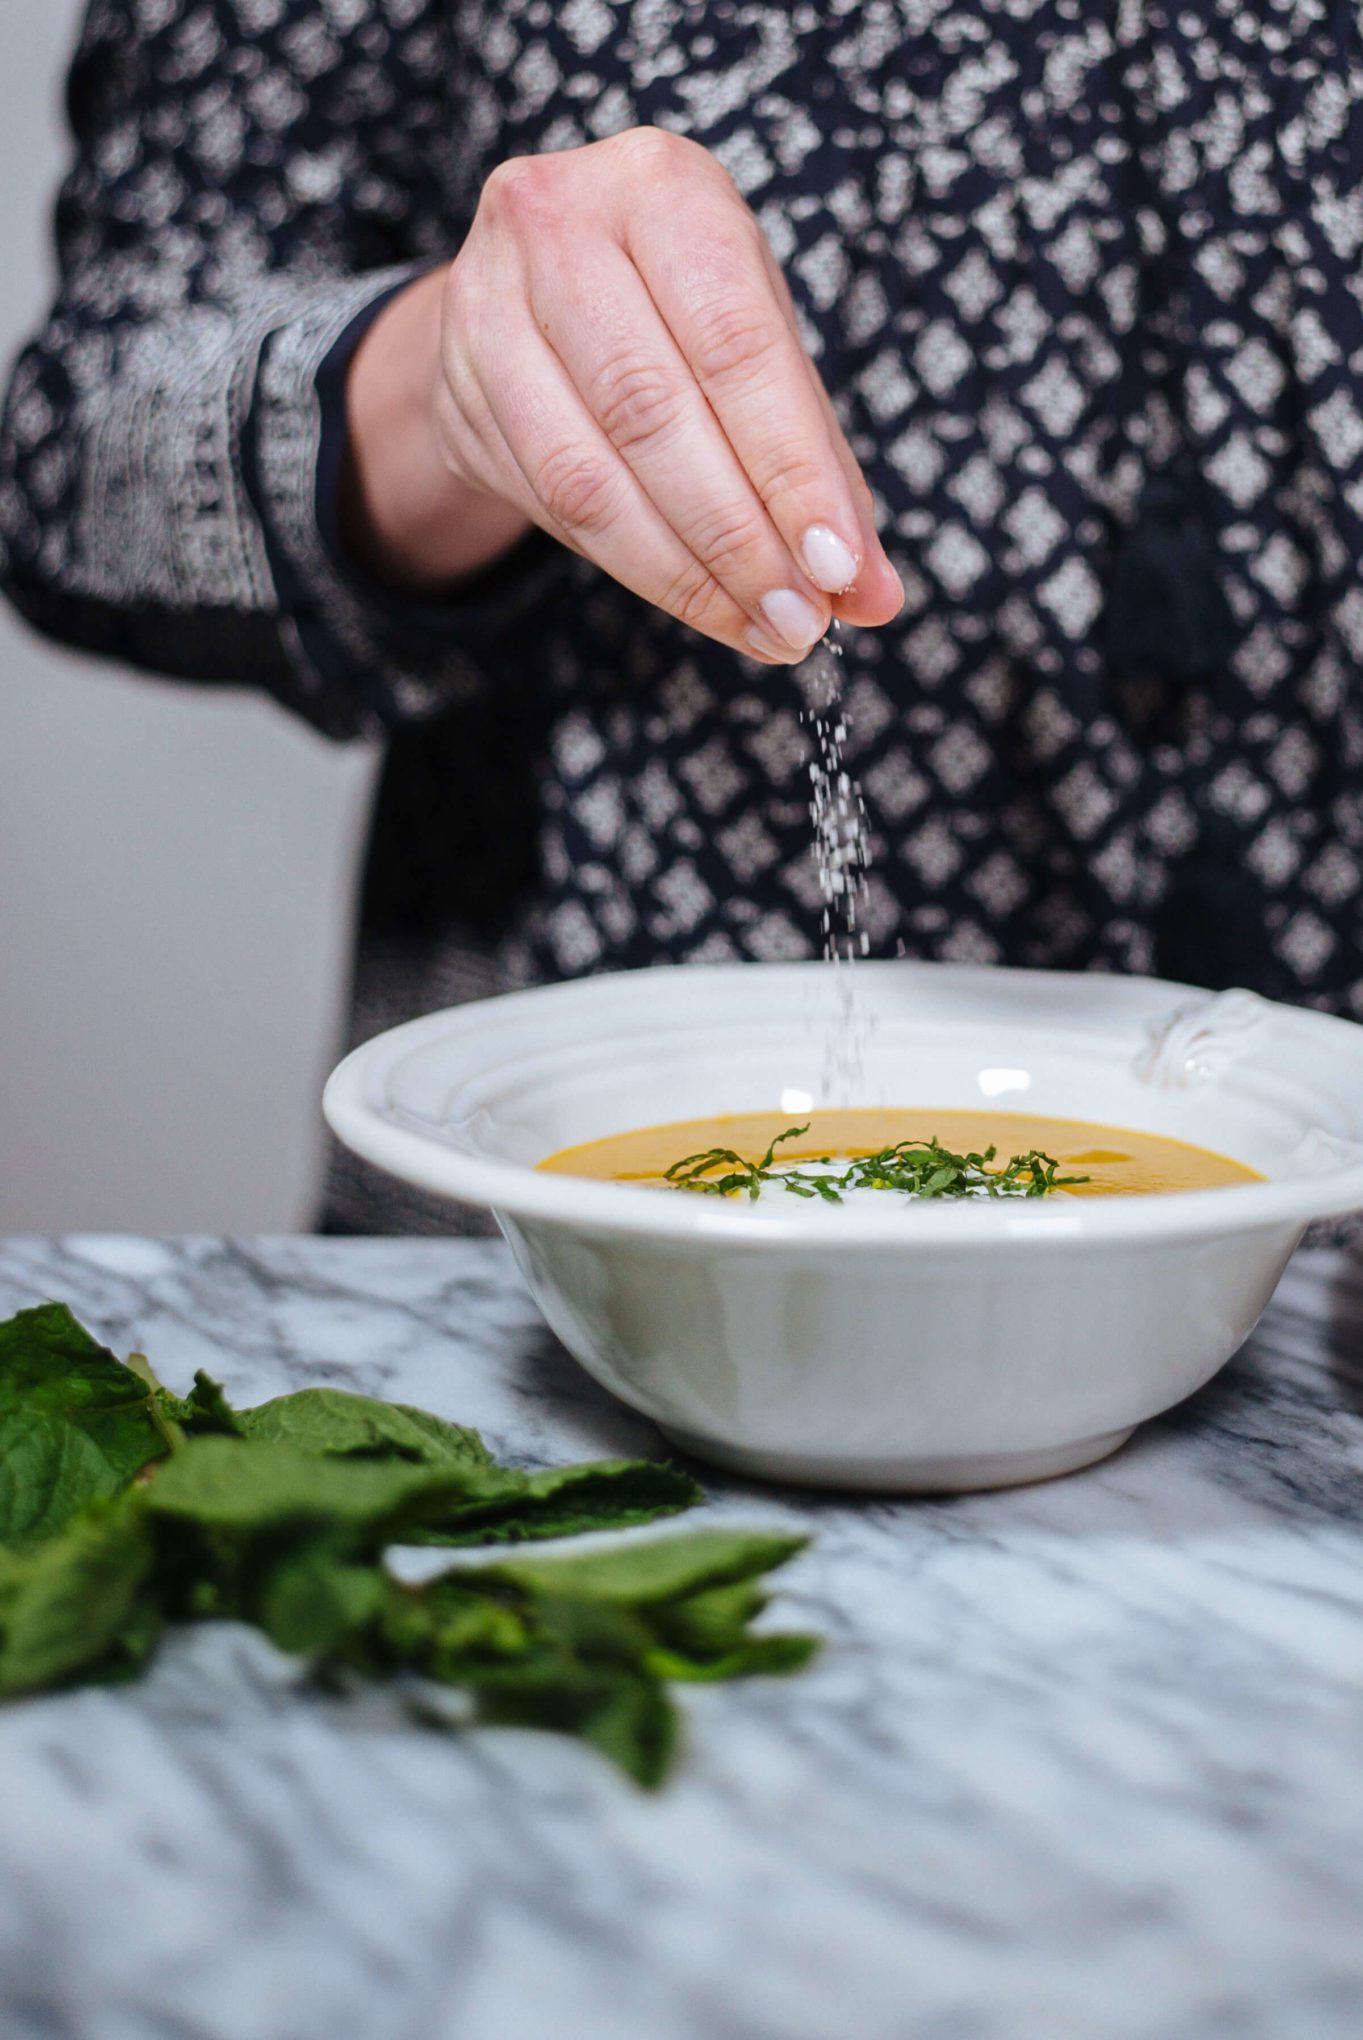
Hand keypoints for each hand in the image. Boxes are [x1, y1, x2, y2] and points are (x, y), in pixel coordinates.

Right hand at [345, 128, 902, 660]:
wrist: (534, 295)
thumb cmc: (678, 314)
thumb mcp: (761, 348)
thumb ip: (819, 464)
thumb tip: (874, 595)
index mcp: (663, 188)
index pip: (736, 346)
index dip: (791, 469)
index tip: (838, 567)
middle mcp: (560, 224)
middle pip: (653, 413)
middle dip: (741, 539)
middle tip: (801, 620)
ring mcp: (490, 304)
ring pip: (589, 478)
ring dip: (686, 575)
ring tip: (761, 629)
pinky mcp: (461, 387)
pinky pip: (550, 507)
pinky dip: (636, 570)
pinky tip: (698, 604)